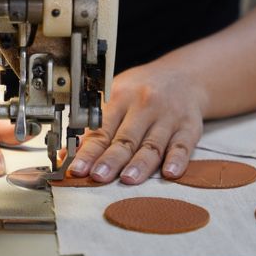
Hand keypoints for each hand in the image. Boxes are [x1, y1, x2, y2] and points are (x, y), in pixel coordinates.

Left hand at [67, 59, 205, 183]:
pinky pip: (183, 145)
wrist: (183, 75)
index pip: (101, 129)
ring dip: (140, 164)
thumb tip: (66, 155)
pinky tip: (170, 172)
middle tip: (98, 176)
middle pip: (126, 138)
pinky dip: (177, 159)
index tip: (77, 169)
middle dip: (111, 159)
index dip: (89, 151)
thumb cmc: (142, 90)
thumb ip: (93, 128)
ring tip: (128, 179)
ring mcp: (168, 116)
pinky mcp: (189, 126)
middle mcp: (145, 106)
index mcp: (120, 98)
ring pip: (153, 144)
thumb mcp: (115, 98)